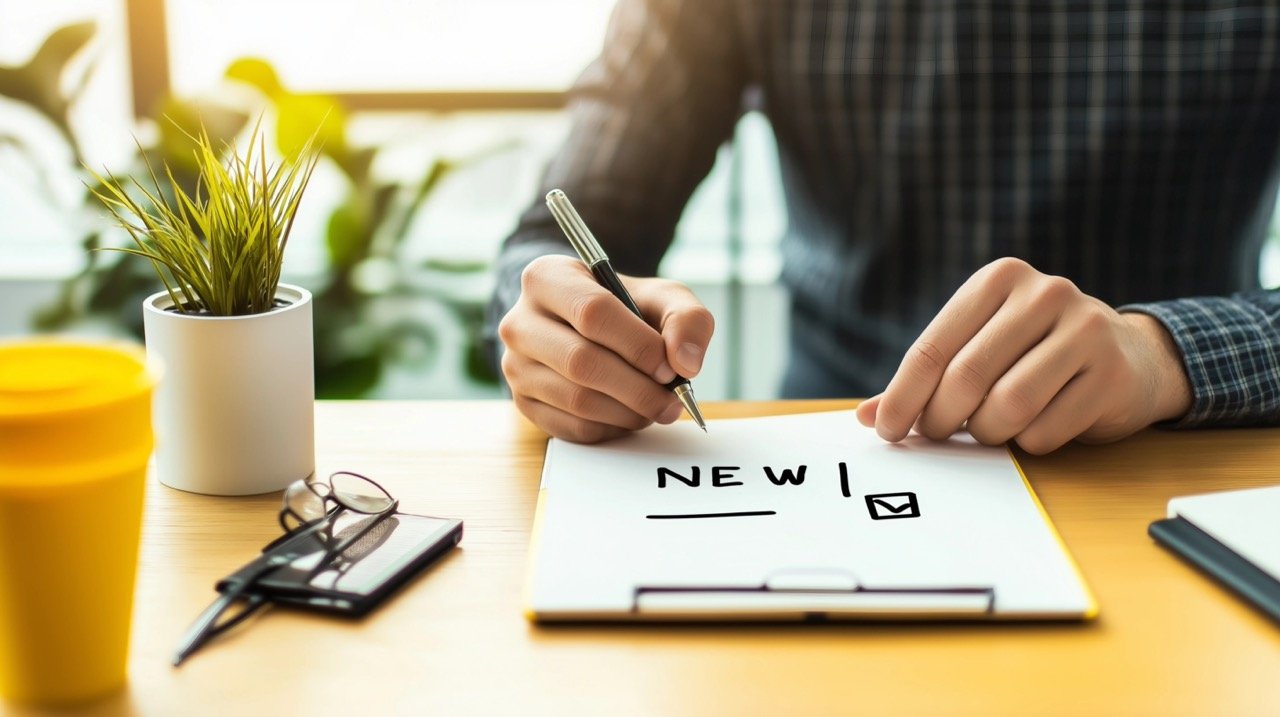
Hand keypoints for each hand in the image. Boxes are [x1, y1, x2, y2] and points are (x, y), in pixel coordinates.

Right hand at [498, 255, 713, 442]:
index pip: (591, 312)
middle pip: (581, 362)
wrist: (590, 330)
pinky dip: (611, 428)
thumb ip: (687, 319)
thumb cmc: (627, 310)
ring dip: (629, 412)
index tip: (670, 367)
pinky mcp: (524, 404)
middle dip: (638, 388)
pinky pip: (572, 427)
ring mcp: (515, 366)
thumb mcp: (663, 298)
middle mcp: (519, 321)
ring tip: (656, 407)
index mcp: (547, 278)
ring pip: (577, 400)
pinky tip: (629, 414)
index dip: (638, 345)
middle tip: (673, 400)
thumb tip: (685, 363)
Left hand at [856, 257, 1192, 453]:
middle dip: (940, 419)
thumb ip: (926, 379)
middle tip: (936, 434)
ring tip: (990, 427)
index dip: (903, 397)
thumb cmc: (1034, 355)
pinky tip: (1035, 427)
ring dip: (987, 432)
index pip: (932, 347)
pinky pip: (1045, 430)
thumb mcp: (980, 348)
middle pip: (966, 378)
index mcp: (999, 280)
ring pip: (1007, 406)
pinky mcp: (1112, 373)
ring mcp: (1085, 329)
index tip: (887, 431)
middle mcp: (1044, 294)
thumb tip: (868, 417)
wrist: (1130, 357)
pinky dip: (1027, 442)